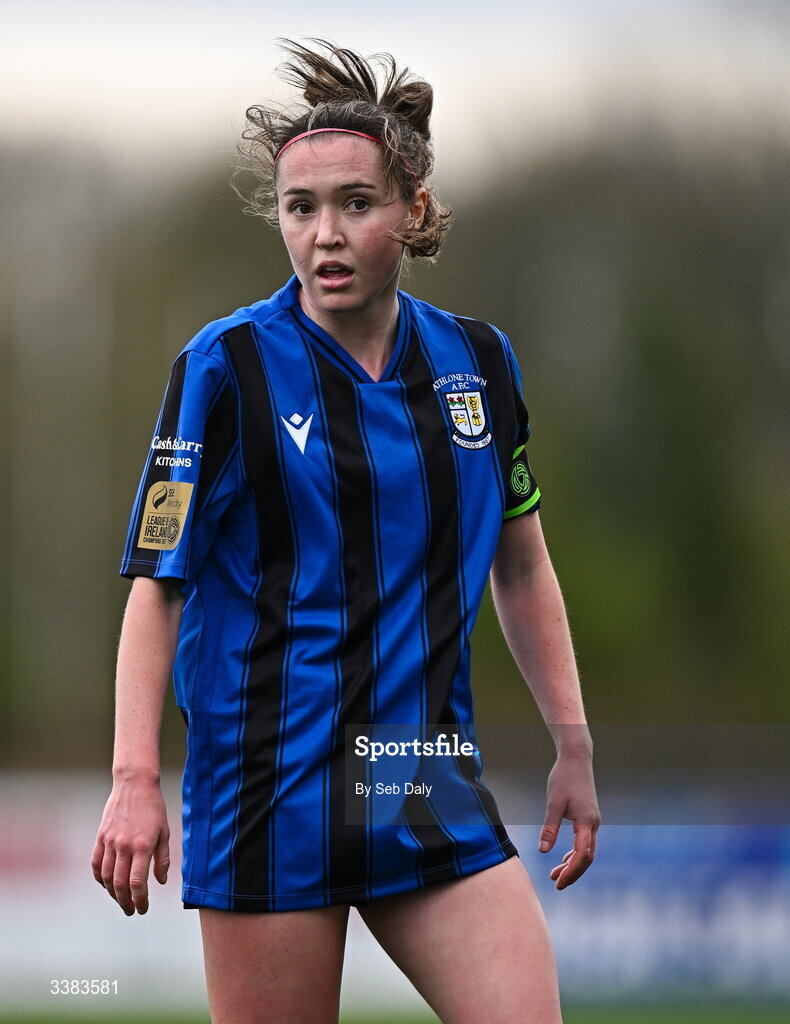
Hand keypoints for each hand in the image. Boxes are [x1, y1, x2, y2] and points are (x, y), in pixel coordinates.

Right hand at [91, 776, 169, 914]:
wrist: (135, 784)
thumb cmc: (154, 808)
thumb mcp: (165, 832)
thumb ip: (163, 859)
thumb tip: (160, 882)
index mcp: (143, 846)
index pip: (138, 882)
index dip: (140, 900)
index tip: (143, 909)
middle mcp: (124, 846)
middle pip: (120, 884)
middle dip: (125, 902)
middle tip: (131, 911)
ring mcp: (110, 841)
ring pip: (106, 877)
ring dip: (112, 894)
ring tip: (121, 901)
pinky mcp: (101, 836)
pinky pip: (96, 863)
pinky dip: (100, 878)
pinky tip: (106, 885)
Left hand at [538, 752, 599, 889]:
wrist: (576, 759)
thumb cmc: (564, 778)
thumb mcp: (553, 803)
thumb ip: (549, 827)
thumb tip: (543, 850)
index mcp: (586, 821)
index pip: (582, 854)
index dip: (571, 871)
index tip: (558, 882)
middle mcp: (593, 824)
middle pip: (587, 857)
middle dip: (573, 872)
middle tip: (556, 884)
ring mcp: (593, 821)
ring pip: (586, 850)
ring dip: (573, 864)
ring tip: (556, 875)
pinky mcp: (589, 817)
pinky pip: (585, 841)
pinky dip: (575, 853)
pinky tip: (563, 858)